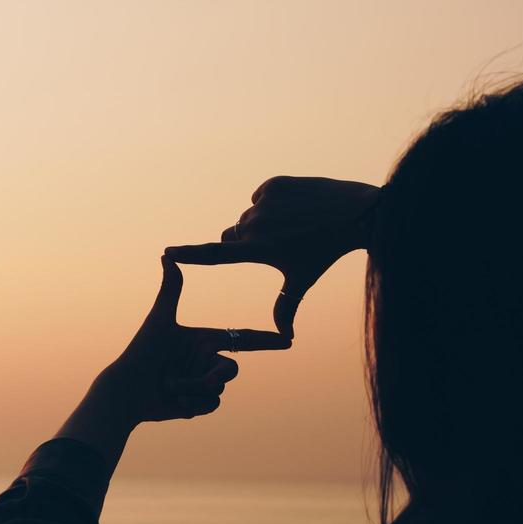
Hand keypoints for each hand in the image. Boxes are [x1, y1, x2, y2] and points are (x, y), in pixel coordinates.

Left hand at [56, 253, 289, 464]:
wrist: (125, 391)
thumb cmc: (140, 353)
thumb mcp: (159, 320)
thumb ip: (170, 289)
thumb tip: (167, 254)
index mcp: (201, 341)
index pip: (241, 338)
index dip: (265, 341)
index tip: (288, 341)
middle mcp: (203, 361)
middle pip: (230, 370)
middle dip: (213, 376)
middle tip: (196, 380)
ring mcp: (200, 383)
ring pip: (219, 390)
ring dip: (194, 389)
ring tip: (170, 387)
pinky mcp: (194, 403)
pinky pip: (211, 405)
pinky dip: (194, 404)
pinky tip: (174, 401)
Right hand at [165, 176, 379, 337]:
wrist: (355, 213)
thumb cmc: (326, 252)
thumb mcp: (303, 280)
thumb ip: (286, 307)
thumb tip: (284, 338)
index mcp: (259, 251)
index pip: (215, 255)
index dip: (189, 254)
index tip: (168, 251)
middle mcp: (257, 226)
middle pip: (231, 237)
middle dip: (242, 243)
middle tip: (275, 245)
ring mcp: (265, 203)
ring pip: (248, 217)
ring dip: (260, 223)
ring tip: (291, 226)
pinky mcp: (274, 185)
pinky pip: (260, 197)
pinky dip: (271, 203)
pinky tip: (295, 208)